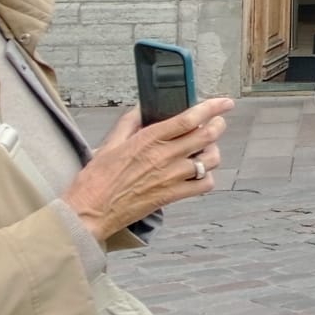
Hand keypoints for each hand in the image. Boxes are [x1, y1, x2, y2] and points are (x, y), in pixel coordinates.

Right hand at [63, 98, 231, 243]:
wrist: (90, 212)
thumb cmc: (96, 179)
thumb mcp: (110, 143)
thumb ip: (129, 123)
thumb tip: (143, 108)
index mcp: (149, 140)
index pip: (189, 118)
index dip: (212, 107)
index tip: (224, 102)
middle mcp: (165, 156)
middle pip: (207, 135)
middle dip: (218, 125)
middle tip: (217, 122)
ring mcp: (172, 177)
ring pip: (210, 159)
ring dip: (213, 151)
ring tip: (206, 148)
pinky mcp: (173, 196)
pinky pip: (205, 184)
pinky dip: (207, 177)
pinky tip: (199, 173)